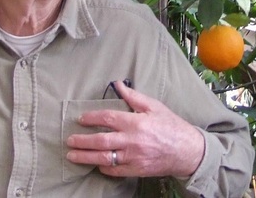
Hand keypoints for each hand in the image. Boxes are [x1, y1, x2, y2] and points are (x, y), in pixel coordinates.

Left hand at [65, 80, 205, 178]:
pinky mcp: (135, 170)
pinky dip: (103, 167)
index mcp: (136, 122)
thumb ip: (134, 96)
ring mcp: (132, 157)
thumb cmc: (171, 126)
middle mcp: (132, 141)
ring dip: (85, 157)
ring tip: (72, 155)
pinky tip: (95, 164)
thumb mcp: (154, 106)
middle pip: (100, 141)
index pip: (107, 118)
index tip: (81, 119)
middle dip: (82, 141)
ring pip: (103, 158)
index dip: (91, 118)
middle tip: (69, 140)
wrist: (187, 151)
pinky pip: (114, 170)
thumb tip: (118, 84)